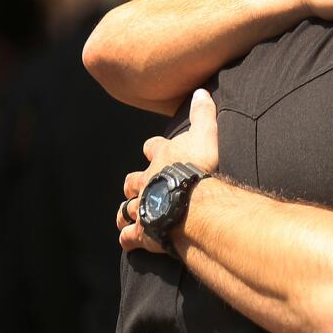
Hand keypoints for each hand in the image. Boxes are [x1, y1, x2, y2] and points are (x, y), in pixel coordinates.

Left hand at [116, 88, 218, 252]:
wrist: (193, 201)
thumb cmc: (201, 167)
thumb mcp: (206, 133)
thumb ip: (204, 113)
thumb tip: (201, 90)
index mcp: (162, 157)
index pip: (153, 148)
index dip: (153, 150)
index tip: (154, 150)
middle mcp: (147, 180)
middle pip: (133, 180)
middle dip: (135, 183)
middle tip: (142, 188)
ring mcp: (143, 206)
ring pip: (127, 208)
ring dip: (127, 212)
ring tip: (131, 216)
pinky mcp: (143, 230)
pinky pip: (129, 236)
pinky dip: (128, 239)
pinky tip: (129, 242)